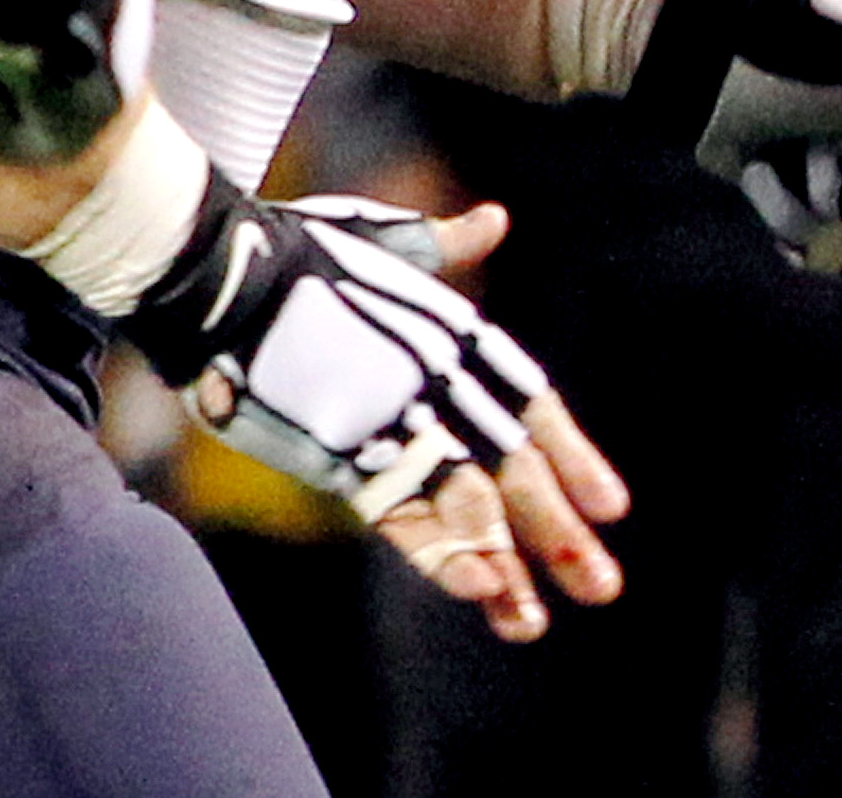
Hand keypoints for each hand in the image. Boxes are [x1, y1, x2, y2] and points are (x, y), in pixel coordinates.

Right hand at [121, 188, 625, 641]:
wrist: (227, 271)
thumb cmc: (302, 251)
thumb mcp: (389, 244)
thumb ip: (446, 247)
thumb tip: (493, 219)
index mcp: (459, 337)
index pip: (536, 409)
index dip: (577, 459)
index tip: (614, 508)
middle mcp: (441, 384)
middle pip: (514, 469)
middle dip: (558, 532)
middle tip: (603, 586)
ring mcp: (395, 421)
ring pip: (467, 505)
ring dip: (506, 566)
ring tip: (535, 621)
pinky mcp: (342, 452)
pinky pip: (399, 513)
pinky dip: (439, 553)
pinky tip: (478, 589)